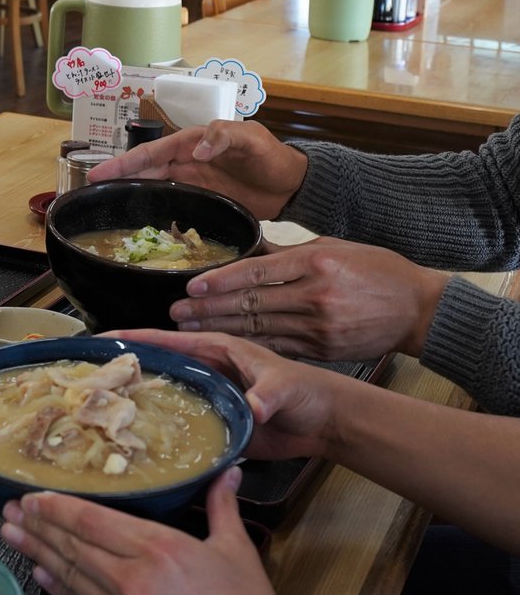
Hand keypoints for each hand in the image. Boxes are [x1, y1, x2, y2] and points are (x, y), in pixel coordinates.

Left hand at [0, 468, 273, 594]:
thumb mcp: (236, 553)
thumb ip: (222, 507)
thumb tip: (228, 468)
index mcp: (157, 549)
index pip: (92, 521)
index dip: (57, 508)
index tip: (32, 496)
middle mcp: (132, 578)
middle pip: (73, 546)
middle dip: (37, 527)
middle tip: (9, 511)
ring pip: (71, 576)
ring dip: (38, 554)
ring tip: (13, 535)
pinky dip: (57, 589)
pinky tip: (41, 575)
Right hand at [87, 119, 307, 221]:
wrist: (292, 184)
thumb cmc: (272, 156)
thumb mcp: (251, 138)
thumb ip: (224, 136)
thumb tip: (195, 149)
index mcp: (194, 141)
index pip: (154, 150)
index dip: (127, 161)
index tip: (103, 171)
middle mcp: (188, 160)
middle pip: (146, 167)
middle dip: (119, 174)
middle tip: (91, 184)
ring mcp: (194, 180)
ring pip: (154, 183)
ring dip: (131, 189)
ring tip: (105, 200)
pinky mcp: (203, 199)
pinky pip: (171, 200)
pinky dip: (152, 205)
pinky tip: (138, 215)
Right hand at [116, 329, 350, 461]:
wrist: (324, 421)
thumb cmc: (307, 391)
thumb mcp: (285, 385)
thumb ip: (268, 395)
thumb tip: (253, 410)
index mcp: (216, 348)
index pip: (166, 338)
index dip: (133, 336)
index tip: (101, 339)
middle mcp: (206, 369)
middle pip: (157, 364)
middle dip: (124, 367)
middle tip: (87, 378)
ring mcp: (208, 396)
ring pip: (165, 392)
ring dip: (137, 398)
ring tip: (100, 409)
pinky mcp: (214, 422)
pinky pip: (181, 422)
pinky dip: (159, 427)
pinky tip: (136, 439)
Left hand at [167, 237, 448, 358]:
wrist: (419, 307)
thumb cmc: (376, 268)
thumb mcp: (333, 246)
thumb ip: (290, 251)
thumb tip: (251, 246)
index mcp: (314, 260)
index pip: (256, 271)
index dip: (221, 281)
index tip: (191, 287)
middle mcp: (314, 294)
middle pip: (251, 303)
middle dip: (209, 309)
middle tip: (176, 312)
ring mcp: (319, 325)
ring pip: (260, 328)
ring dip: (221, 330)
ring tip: (190, 330)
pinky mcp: (324, 348)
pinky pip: (280, 347)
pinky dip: (251, 348)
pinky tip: (225, 348)